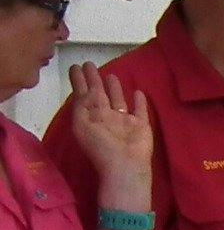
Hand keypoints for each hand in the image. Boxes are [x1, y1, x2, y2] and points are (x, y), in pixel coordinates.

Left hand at [68, 64, 152, 203]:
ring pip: (118, 100)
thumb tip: (88, 89)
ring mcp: (124, 121)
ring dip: (115, 88)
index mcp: (89, 116)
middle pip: (99, 94)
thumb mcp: (82, 123)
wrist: (125, 166)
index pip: (82, 94)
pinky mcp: (141, 126)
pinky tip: (139, 92)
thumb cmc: (100, 146)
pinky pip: (141, 110)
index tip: (75, 66)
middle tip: (89, 64)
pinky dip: (140, 102)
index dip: (78, 80)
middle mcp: (105, 117)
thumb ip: (83, 104)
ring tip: (111, 74)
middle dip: (94, 79)